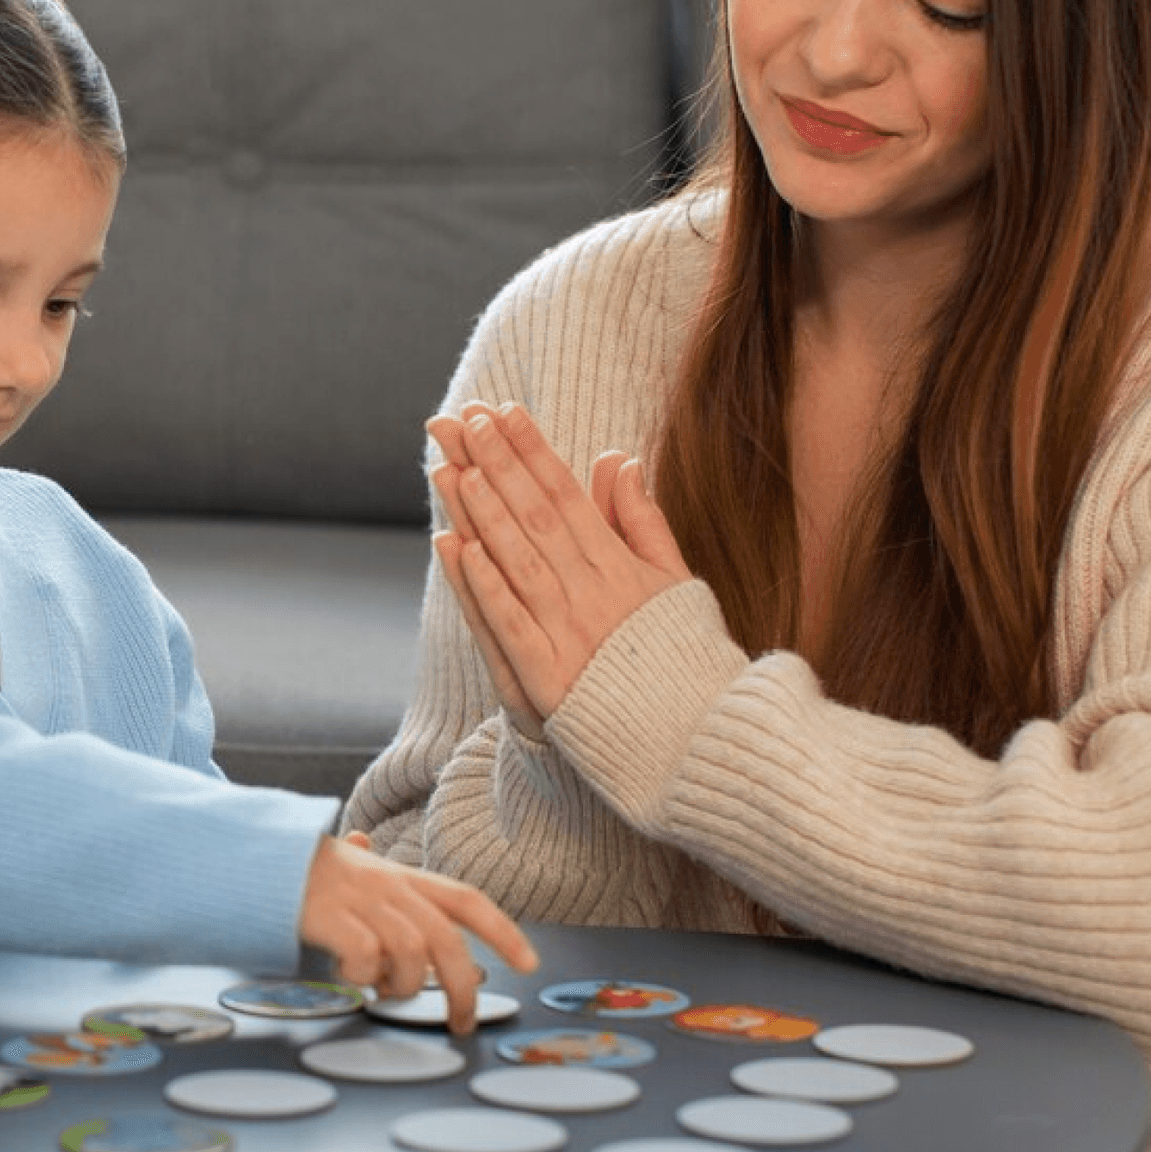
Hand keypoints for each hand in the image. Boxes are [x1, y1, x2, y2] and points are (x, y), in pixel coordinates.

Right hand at [297, 831, 537, 1034]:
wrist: (256, 857)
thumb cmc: (299, 868)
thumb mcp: (339, 862)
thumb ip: (360, 862)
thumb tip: (360, 841)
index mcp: (401, 877)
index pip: (467, 899)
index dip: (503, 930)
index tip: (530, 963)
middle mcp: (390, 887)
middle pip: (446, 939)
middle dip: (462, 988)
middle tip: (463, 1023)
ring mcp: (362, 901)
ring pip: (411, 951)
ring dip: (403, 984)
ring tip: (382, 989)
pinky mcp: (332, 918)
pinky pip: (365, 955)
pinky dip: (361, 975)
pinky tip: (347, 974)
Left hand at [430, 402, 691, 723]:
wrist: (695, 740)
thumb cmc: (679, 655)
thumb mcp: (673, 580)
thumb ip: (643, 520)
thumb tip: (618, 459)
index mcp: (621, 567)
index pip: (568, 496)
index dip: (533, 451)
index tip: (504, 411)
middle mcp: (594, 593)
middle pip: (537, 518)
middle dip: (499, 465)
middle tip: (463, 420)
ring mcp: (570, 635)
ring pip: (519, 562)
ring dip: (485, 514)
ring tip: (455, 468)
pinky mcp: (549, 680)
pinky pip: (512, 625)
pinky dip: (486, 587)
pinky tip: (459, 549)